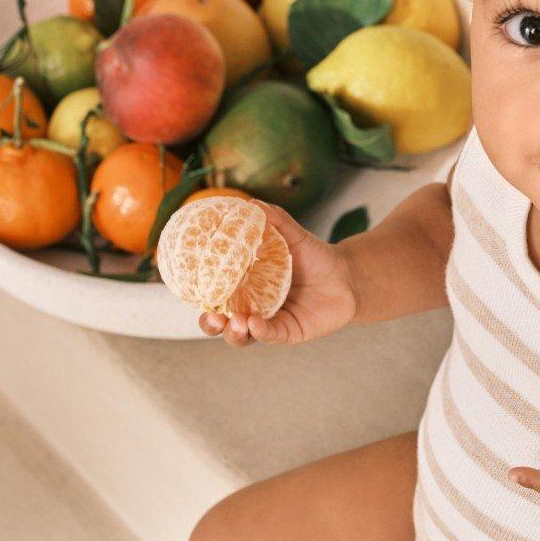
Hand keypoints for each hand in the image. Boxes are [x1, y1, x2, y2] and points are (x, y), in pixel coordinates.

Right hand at [197, 201, 357, 346]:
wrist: (347, 275)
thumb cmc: (315, 257)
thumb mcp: (294, 237)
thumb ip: (275, 221)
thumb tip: (251, 204)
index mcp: (245, 287)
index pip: (216, 297)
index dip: (202, 298)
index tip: (192, 290)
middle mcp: (253, 308)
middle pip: (223, 324)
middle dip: (212, 324)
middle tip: (212, 317)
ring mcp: (270, 322)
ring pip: (244, 336)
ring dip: (234, 333)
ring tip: (235, 323)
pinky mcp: (290, 332)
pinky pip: (271, 336)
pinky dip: (261, 332)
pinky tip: (255, 323)